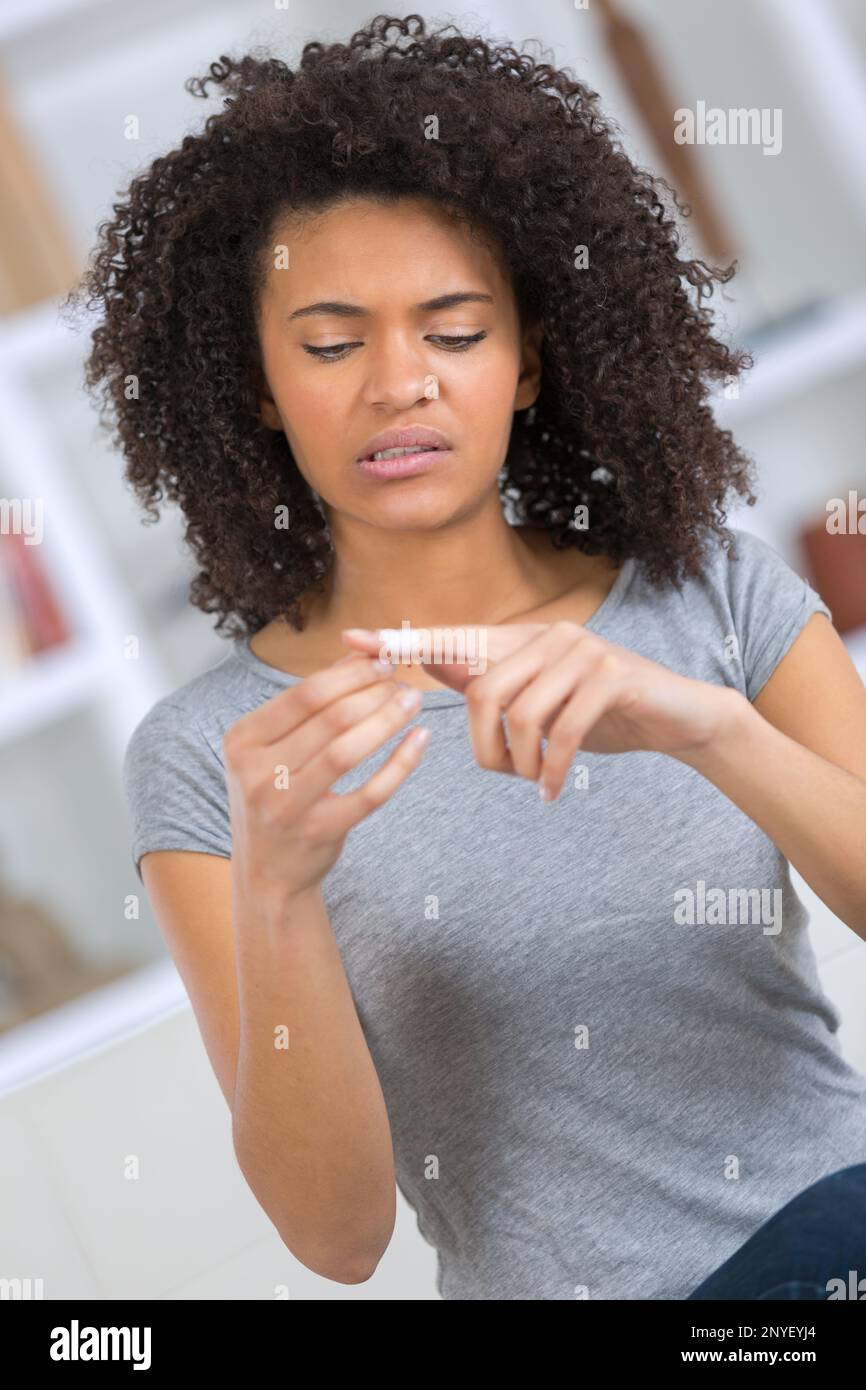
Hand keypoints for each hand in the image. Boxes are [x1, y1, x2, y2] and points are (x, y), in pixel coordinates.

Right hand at [223, 651, 429, 899]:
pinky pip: (371, 792)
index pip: (304, 695)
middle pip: (330, 719)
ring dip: (388, 720)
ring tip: (412, 702)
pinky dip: (401, 763)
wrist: (268, 873)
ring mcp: (287, 806)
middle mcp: (257, 773)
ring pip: (348, 751)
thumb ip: (310, 702)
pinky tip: (420, 740)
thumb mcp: (274, 748)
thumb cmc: (276, 796)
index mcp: (243, 741)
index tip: (382, 663)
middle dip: (374, 693)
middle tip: (402, 682)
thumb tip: (356, 656)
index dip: (350, 675)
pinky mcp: (321, 832)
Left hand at [341, 621, 742, 800]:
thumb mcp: (538, 701)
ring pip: (522, 715)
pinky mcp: (613, 677)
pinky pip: (564, 731)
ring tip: (534, 781)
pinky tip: (553, 790)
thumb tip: (432, 662)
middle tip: (502, 774)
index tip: (352, 642)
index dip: (402, 642)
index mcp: (522, 640)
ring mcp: (583, 651)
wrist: (676, 717)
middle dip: (484, 747)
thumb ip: (490, 682)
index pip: (452, 639)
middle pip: (483, 693)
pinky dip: (553, 770)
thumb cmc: (599, 713)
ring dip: (521, 763)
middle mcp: (548, 635)